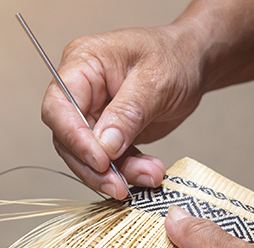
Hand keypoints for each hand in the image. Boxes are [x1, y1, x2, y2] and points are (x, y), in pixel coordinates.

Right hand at [41, 25, 204, 198]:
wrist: (193, 64)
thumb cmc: (174, 57)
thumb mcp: (154, 80)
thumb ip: (127, 113)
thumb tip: (105, 146)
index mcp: (83, 65)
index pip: (59, 107)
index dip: (74, 137)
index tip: (99, 161)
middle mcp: (82, 92)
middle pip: (69, 139)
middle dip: (94, 167)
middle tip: (119, 185)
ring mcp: (95, 115)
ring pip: (89, 157)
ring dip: (117, 173)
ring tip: (149, 175)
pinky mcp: (110, 134)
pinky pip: (111, 160)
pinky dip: (129, 171)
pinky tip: (149, 173)